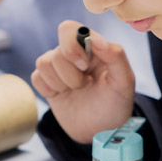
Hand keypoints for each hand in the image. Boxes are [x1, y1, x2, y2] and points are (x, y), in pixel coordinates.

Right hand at [31, 20, 134, 141]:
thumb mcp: (125, 82)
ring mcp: (59, 68)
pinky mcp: (47, 82)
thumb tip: (95, 40)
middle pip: (56, 49)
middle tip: (83, 84)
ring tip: (76, 91)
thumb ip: (116, 55)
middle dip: (68, 70)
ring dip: (61, 82)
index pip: (69, 29)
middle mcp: (74, 54)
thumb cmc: (115, 104)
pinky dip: (49, 89)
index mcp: (92, 47)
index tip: (85, 67)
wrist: (100, 131)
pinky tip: (63, 95)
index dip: (72, 47)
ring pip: (43, 62)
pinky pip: (36, 76)